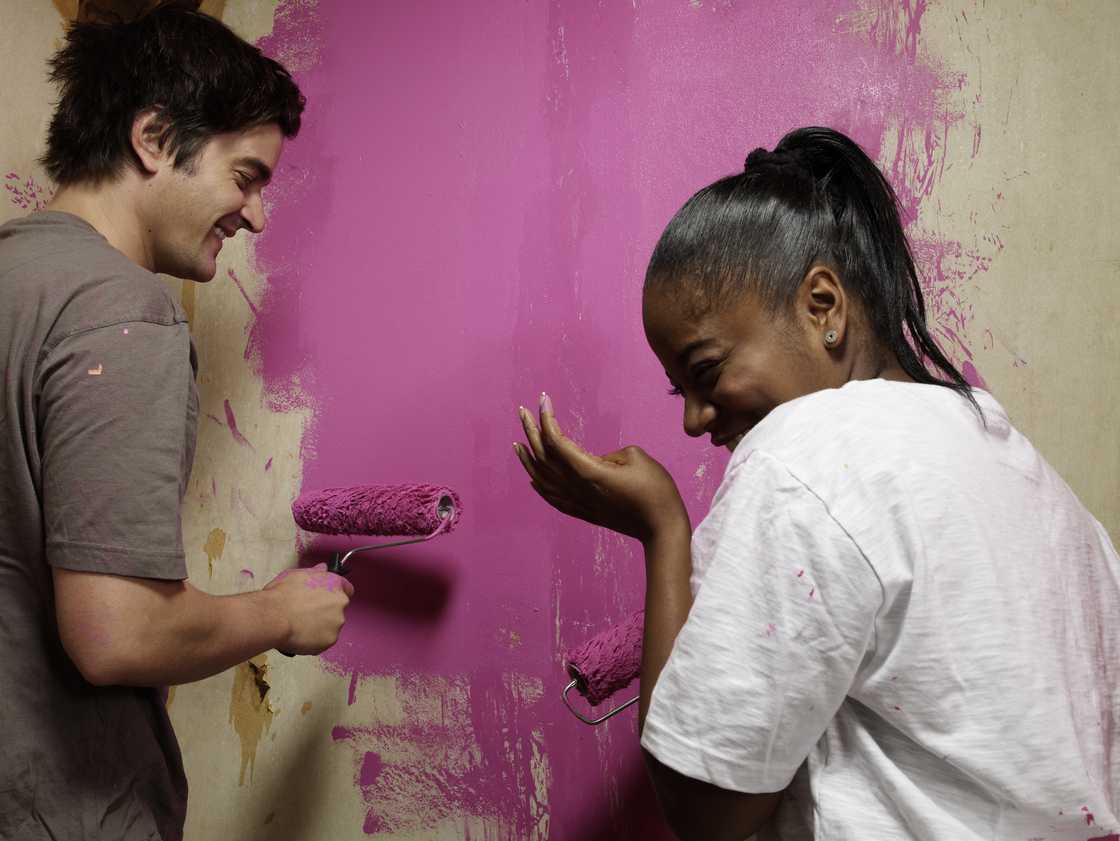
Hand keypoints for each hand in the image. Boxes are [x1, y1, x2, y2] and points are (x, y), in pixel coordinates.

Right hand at [264, 563, 353, 654]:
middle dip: (325, 611)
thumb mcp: (296, 574)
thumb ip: (314, 572)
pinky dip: (315, 641)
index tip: (325, 599)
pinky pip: (324, 641)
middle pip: (338, 609)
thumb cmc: (282, 593)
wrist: (274, 616)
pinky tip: (300, 637)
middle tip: (306, 614)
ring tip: (300, 627)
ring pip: (331, 626)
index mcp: (334, 584)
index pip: (347, 588)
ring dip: (320, 627)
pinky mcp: (330, 640)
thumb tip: (323, 569)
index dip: (335, 594)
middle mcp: (341, 603)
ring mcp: (337, 623)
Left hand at [513, 392, 688, 544]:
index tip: (543, 398)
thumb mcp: (635, 457)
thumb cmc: (655, 489)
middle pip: (544, 456)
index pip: (556, 440)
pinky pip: (552, 497)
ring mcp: (577, 501)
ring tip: (518, 443)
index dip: (547, 417)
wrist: (661, 527)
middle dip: (531, 430)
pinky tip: (532, 478)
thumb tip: (595, 461)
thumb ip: (608, 454)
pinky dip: (539, 485)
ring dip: (528, 458)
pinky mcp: (583, 512)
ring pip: (542, 478)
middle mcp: (576, 487)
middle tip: (522, 410)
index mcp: (587, 470)